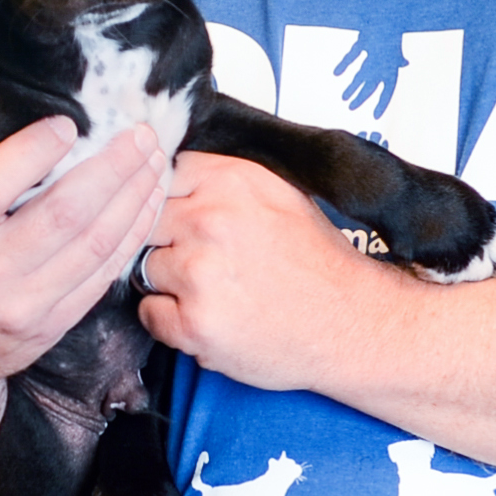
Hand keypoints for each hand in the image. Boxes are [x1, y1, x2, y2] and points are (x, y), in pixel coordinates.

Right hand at [0, 117, 168, 384]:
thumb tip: (54, 130)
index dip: (31, 151)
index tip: (67, 124)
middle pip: (64, 213)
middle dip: (113, 167)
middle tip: (140, 135)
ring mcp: (21, 306)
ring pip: (95, 243)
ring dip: (134, 196)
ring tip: (154, 162)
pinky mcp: (52, 327)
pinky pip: (104, 274)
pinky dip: (132, 234)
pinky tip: (147, 204)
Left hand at [135, 151, 397, 391]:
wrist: (351, 325)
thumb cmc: (317, 263)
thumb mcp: (278, 194)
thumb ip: (223, 180)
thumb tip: (170, 169)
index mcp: (230, 182)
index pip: (162, 175)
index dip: (167, 200)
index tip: (179, 217)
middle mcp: (210, 220)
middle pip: (145, 220)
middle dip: (165, 240)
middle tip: (198, 260)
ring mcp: (199, 273)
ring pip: (144, 267)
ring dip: (168, 282)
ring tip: (212, 291)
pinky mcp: (194, 323)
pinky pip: (149, 313)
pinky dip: (170, 321)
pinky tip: (208, 317)